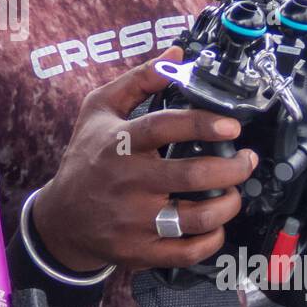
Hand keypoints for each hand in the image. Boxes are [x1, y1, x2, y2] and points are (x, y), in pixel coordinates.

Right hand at [31, 48, 256, 273]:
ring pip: (194, 217)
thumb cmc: (86, 158)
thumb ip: (138, 81)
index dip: (201, 124)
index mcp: (119, 143)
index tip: (232, 125)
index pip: (163, 128)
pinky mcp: (139, 250)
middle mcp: (127, 182)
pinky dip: (211, 240)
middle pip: (189, 175)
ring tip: (234, 194)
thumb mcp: (99, 110)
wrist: (60, 219)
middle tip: (246, 160)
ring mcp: (133, 219)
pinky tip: (216, 225)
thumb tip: (176, 55)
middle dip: (231, 168)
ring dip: (227, 205)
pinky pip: (186, 251)